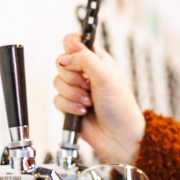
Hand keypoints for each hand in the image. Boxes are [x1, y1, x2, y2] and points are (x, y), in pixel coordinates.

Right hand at [54, 34, 144, 163]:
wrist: (120, 137)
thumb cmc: (122, 108)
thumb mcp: (107, 77)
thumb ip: (85, 60)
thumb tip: (66, 57)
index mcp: (97, 61)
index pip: (74, 42)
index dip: (70, 47)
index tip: (76, 58)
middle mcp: (85, 73)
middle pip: (61, 63)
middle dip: (73, 77)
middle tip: (88, 86)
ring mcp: (77, 90)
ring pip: (57, 83)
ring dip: (73, 94)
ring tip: (89, 102)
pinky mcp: (70, 106)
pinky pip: (57, 100)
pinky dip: (69, 107)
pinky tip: (83, 111)